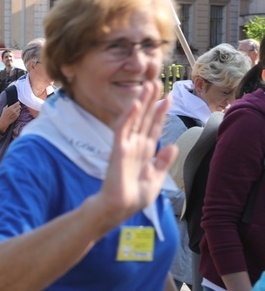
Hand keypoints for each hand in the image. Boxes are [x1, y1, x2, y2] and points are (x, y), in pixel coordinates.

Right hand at [0, 102, 20, 132]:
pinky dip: (18, 112)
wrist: (4, 121)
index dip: (18, 103)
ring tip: (15, 110)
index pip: (17, 104)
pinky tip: (15, 113)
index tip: (18, 102)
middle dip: (18, 106)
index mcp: (10, 108)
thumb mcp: (4, 109)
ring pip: (20, 109)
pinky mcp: (17, 116)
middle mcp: (14, 110)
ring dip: (18, 109)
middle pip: (19, 106)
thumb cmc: (3, 115)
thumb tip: (10, 103)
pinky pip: (19, 113)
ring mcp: (16, 114)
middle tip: (17, 106)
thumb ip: (7, 106)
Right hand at [90, 82, 176, 233]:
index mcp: (145, 152)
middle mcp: (135, 145)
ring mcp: (126, 146)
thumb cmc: (134, 197)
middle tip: (157, 82)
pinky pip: (123, 129)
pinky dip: (128, 116)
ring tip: (148, 86)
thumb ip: (163, 162)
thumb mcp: (156, 179)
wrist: (119, 208)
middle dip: (152, 101)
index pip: (154, 127)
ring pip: (135, 119)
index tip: (169, 98)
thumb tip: (172, 145)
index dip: (161, 113)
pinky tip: (134, 104)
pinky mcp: (118, 149)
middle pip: (145, 118)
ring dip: (142, 102)